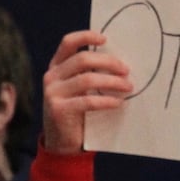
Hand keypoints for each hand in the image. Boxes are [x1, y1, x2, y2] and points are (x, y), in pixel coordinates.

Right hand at [42, 30, 133, 154]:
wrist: (62, 144)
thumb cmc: (77, 113)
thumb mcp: (80, 90)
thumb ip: (90, 75)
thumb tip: (121, 63)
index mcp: (56, 67)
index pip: (68, 43)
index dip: (86, 36)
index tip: (106, 39)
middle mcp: (51, 77)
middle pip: (83, 59)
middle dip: (109, 62)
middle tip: (126, 70)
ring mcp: (53, 93)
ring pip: (88, 79)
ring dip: (112, 82)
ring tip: (128, 87)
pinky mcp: (59, 110)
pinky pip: (88, 101)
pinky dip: (106, 101)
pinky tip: (118, 103)